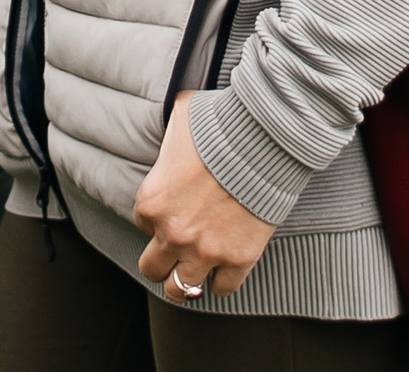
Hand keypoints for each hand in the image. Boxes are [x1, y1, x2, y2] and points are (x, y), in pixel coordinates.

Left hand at [135, 92, 275, 302]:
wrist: (265, 139)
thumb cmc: (222, 123)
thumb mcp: (180, 118)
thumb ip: (170, 135)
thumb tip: (176, 124)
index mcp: (151, 202)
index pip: (143, 224)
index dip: (159, 218)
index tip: (175, 211)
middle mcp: (172, 232)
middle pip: (152, 269)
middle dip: (163, 261)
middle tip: (175, 254)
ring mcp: (205, 250)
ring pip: (180, 290)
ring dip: (186, 281)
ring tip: (195, 272)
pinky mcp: (238, 259)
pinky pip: (223, 289)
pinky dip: (224, 281)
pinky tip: (226, 267)